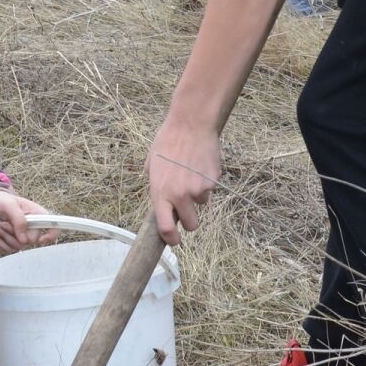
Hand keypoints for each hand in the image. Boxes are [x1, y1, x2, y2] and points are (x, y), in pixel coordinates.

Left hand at [0, 189, 57, 253]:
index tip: (38, 238)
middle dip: (13, 232)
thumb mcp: (9, 206)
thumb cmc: (0, 200)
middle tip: (2, 222)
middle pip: (30, 241)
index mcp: (38, 215)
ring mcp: (23, 235)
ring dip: (4, 236)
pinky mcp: (13, 241)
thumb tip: (24, 240)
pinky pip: (9, 249)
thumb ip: (19, 221)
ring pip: (18, 246)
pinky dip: (0, 241)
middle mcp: (33, 227)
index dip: (49, 236)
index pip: (53, 228)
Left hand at [146, 117, 220, 245]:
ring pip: (202, 204)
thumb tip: (160, 202)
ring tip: (191, 171)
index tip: (174, 241)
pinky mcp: (213, 181)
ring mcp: (198, 189)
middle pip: (191, 225)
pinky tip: (200, 164)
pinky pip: (210, 188)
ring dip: (198, 194)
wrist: (191, 124)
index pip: (166, 228)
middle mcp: (179, 195)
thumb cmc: (168, 141)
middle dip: (191, 219)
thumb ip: (156, 186)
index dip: (171, 239)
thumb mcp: (152, 165)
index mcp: (160, 193)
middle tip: (187, 206)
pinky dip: (206, 181)